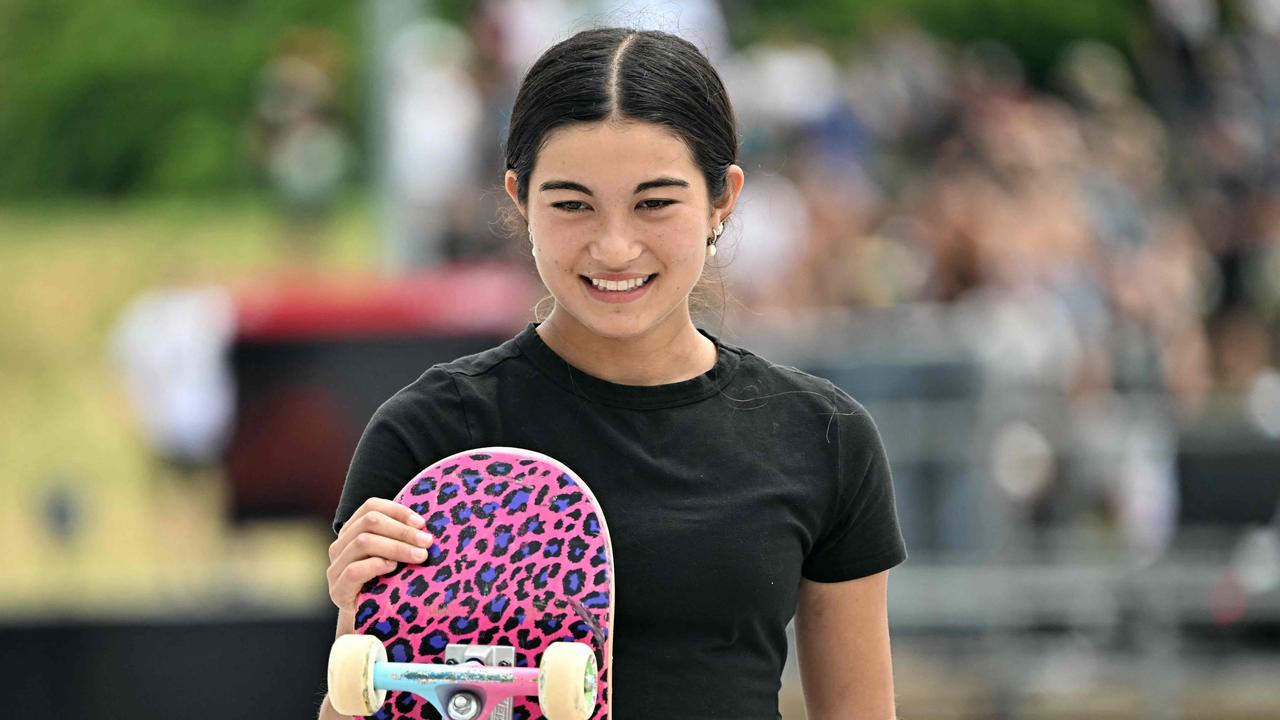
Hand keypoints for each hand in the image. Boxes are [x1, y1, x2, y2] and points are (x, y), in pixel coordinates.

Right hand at [327, 498, 433, 616]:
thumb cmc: (389, 581)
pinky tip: (393, 568)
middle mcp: (339, 546)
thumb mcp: (395, 554)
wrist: (372, 618)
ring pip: (363, 542)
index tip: (421, 522)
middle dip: (403, 530)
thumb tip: (427, 523)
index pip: (371, 506)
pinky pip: (354, 570)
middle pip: (369, 523)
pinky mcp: (337, 590)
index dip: (398, 510)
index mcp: (352, 530)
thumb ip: (402, 536)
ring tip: (419, 556)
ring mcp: (335, 568)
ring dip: (396, 547)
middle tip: (427, 541)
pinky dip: (376, 565)